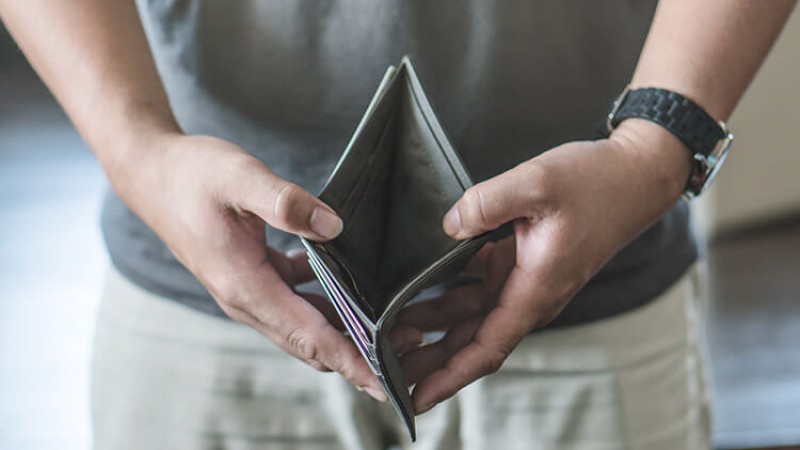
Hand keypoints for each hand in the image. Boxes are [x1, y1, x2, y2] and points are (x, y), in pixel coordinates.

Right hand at [109, 133, 391, 399]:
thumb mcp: (239, 177)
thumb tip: (333, 226)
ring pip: (307, 326)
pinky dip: (329, 305)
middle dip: (360, 353)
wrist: (152, 174)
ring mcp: (250, 292)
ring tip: (396, 322)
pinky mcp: (254, 278)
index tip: (385, 381)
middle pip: (311, 342)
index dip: (349, 360)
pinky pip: (298, 303)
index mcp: (245, 285)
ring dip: (348, 331)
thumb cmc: (191, 174)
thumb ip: (284, 202)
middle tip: (412, 343)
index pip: (307, 336)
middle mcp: (247, 300)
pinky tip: (358, 289)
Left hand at [403, 120, 693, 413]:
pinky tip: (419, 290)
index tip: (418, 398)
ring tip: (391, 332)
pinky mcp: (521, 262)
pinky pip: (479, 288)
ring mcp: (525, 280)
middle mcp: (529, 294)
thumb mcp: (538, 182)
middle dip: (431, 359)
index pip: (487, 346)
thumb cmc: (598, 183)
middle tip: (387, 366)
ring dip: (434, 327)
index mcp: (535, 288)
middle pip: (472, 341)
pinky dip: (450, 295)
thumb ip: (486, 203)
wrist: (636, 175)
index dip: (450, 375)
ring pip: (472, 316)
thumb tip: (448, 226)